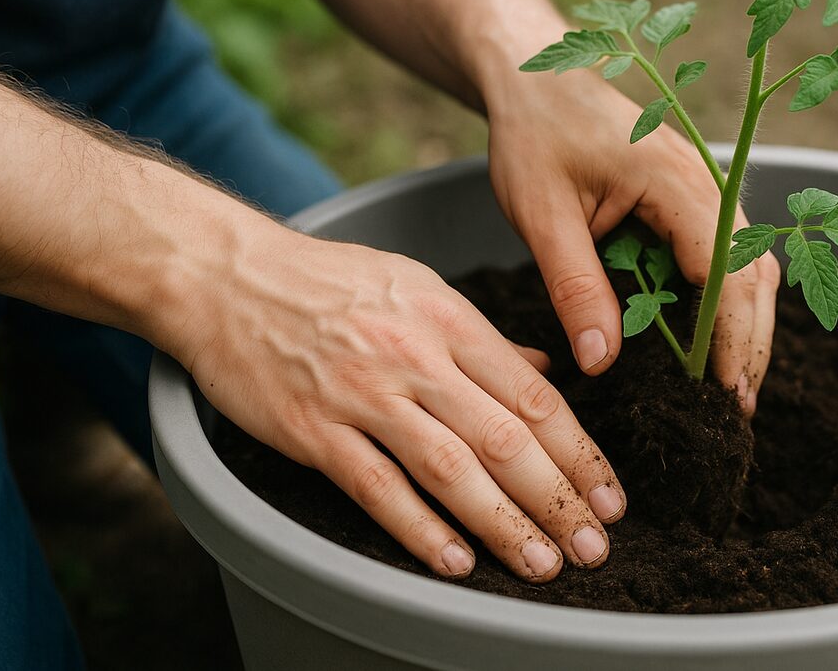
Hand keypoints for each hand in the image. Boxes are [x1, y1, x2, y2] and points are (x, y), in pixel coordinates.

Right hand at [171, 223, 625, 581]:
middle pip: (505, 437)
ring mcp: (364, 394)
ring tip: (542, 562)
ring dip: (504, 523)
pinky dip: (418, 528)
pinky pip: (377, 486)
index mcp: (449, 320)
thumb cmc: (329, 281)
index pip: (534, 396)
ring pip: (451, 468)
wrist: (227, 275)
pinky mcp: (313, 429)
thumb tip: (545, 372)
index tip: (610, 495)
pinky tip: (455, 560)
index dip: (579, 453)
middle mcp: (416, 356)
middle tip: (594, 545)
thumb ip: (484, 338)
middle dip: (559, 498)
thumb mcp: (419, 287)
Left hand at [487, 61, 780, 410]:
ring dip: (746, 323)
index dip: (729, 335)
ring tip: (734, 385)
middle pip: (751, 271)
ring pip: (748, 262)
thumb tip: (602, 364)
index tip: (726, 391)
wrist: (534, 76)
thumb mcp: (542, 216)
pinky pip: (726, 250)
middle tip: (739, 409)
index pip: (722, 269)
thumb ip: (575, 288)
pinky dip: (728, 297)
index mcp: (673, 179)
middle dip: (750, 341)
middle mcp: (705, 180)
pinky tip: (712, 339)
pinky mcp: (694, 195)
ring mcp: (705, 185)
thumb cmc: (533, 135)